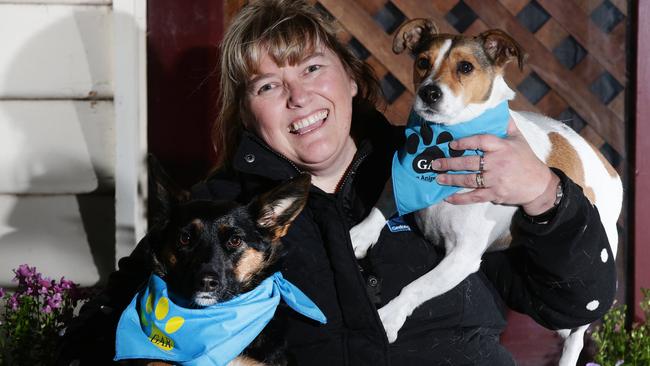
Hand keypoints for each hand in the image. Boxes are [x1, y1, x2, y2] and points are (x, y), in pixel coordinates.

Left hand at [432, 118, 559, 214]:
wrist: (539, 185)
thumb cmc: (526, 160)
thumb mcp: (519, 139)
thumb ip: (507, 125)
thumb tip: (499, 109)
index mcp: (502, 147)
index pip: (481, 141)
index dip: (465, 142)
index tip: (451, 144)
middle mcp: (498, 163)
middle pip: (470, 162)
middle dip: (450, 163)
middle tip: (435, 163)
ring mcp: (496, 180)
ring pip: (469, 179)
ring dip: (452, 179)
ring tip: (438, 178)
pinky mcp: (495, 194)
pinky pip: (474, 196)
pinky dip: (460, 198)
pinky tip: (448, 198)